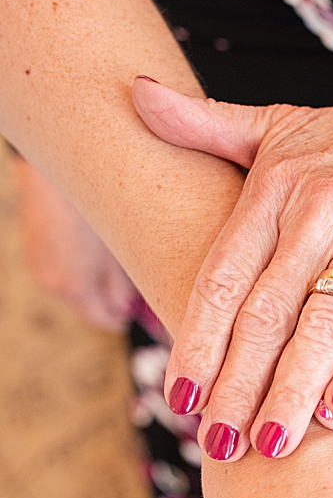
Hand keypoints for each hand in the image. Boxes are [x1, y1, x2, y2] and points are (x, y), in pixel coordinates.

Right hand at [14, 154, 134, 330]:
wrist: (53, 179)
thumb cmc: (91, 211)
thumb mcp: (114, 250)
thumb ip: (119, 284)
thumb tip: (124, 305)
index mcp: (75, 286)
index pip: (101, 317)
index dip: (119, 318)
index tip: (133, 314)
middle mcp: (53, 284)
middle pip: (86, 307)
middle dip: (106, 304)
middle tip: (129, 293)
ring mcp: (41, 270)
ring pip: (73, 292)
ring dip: (92, 288)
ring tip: (113, 270)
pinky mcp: (35, 256)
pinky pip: (60, 276)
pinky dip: (77, 273)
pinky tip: (91, 256)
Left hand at [133, 37, 332, 463]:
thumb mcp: (282, 123)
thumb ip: (206, 124)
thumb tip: (132, 96)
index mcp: (278, 188)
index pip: (223, 277)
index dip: (199, 341)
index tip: (180, 398)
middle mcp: (323, 211)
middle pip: (267, 312)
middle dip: (239, 384)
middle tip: (218, 443)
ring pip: (325, 324)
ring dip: (295, 390)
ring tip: (271, 443)